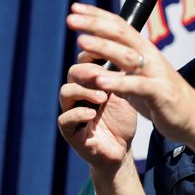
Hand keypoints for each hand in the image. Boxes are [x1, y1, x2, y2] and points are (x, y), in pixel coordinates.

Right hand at [58, 55, 137, 170]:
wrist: (121, 149)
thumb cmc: (121, 119)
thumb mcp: (125, 93)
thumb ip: (122, 74)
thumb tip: (129, 45)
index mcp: (90, 82)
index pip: (84, 60)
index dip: (93, 53)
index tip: (107, 51)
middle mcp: (78, 93)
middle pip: (73, 72)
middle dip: (88, 72)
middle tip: (103, 74)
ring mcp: (71, 111)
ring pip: (66, 92)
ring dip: (84, 91)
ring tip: (102, 97)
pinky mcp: (70, 132)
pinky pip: (65, 119)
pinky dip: (78, 114)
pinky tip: (92, 113)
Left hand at [61, 3, 194, 143]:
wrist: (194, 117)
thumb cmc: (161, 96)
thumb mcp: (136, 78)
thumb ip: (116, 66)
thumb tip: (91, 57)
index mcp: (143, 49)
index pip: (118, 25)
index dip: (97, 15)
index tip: (75, 8)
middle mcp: (149, 56)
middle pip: (120, 34)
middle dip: (94, 25)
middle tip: (71, 19)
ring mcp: (155, 73)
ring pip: (127, 56)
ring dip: (103, 48)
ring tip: (81, 42)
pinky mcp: (159, 93)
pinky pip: (136, 86)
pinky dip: (117, 82)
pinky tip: (99, 80)